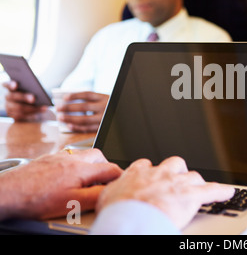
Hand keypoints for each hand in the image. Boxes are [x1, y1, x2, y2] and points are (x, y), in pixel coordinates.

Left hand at [0, 149, 121, 220]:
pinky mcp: (46, 159)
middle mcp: (71, 158)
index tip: (121, 184)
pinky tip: (66, 178)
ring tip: (85, 182)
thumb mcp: (71, 204)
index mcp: (81, 169)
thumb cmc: (36, 200)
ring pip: (82, 155)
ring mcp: (57, 157)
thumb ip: (95, 196)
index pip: (110, 168)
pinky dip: (73, 166)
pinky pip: (67, 157)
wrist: (7, 193)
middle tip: (103, 182)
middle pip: (98, 156)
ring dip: (89, 166)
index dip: (120, 177)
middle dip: (105, 167)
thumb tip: (111, 191)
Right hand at [3, 81, 47, 120]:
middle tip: (33, 98)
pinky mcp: (14, 115)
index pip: (7, 84)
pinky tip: (42, 110)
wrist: (34, 109)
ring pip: (19, 107)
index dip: (10, 85)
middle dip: (24, 97)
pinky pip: (22, 115)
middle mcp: (8, 96)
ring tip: (44, 106)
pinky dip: (33, 113)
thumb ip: (35, 88)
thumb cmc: (35, 95)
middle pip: (13, 96)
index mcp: (11, 87)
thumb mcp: (35, 91)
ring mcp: (9, 107)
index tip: (15, 85)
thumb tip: (40, 91)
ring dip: (32, 108)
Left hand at [56, 92, 108, 132]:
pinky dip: (78, 128)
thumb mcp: (104, 100)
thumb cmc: (108, 107)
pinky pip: (88, 128)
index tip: (64, 97)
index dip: (75, 95)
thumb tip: (70, 102)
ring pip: (84, 120)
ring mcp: (103, 119)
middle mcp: (104, 108)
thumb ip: (91, 100)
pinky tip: (69, 126)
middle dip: (69, 108)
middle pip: (84, 107)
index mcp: (104, 98)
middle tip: (58, 108)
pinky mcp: (101, 127)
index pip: (87, 94)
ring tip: (61, 118)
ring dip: (70, 119)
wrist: (122, 114)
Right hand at [96, 156, 234, 229]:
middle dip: (177, 171)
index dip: (152, 171)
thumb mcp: (106, 199)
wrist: (130, 220)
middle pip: (174, 164)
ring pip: (193, 176)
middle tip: (177, 182)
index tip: (153, 175)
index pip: (146, 165)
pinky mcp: (191, 196)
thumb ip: (112, 192)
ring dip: (196, 184)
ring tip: (199, 190)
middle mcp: (159, 174)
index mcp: (138, 174)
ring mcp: (177, 183)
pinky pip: (212, 190)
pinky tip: (228, 192)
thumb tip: (109, 195)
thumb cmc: (117, 213)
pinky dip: (221, 191)